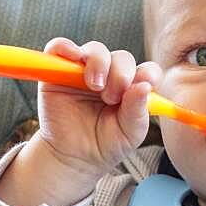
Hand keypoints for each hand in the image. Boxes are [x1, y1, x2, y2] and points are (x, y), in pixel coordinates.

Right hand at [36, 38, 162, 176]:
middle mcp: (111, 75)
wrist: (73, 157)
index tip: (144, 87)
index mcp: (132, 88)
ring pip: (95, 50)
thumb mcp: (129, 133)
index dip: (148, 74)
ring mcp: (84, 71)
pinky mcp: (58, 71)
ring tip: (95, 86)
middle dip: (121, 74)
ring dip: (98, 63)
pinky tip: (73, 58)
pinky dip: (65, 47)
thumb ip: (137, 111)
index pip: (147, 70)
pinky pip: (60, 47)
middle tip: (112, 98)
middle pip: (121, 58)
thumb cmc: (105, 144)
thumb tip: (144, 86)